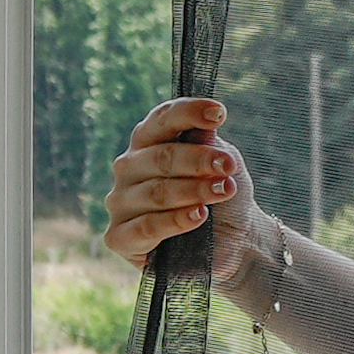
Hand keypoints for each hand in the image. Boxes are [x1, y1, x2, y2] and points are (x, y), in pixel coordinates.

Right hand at [104, 97, 262, 286]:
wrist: (234, 240)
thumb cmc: (222, 193)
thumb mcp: (223, 162)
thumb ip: (209, 145)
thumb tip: (202, 129)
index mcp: (148, 140)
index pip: (162, 120)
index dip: (188, 113)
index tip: (218, 113)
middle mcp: (129, 167)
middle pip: (161, 157)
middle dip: (199, 160)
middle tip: (229, 166)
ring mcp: (121, 202)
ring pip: (157, 192)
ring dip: (194, 190)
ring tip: (224, 191)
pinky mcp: (119, 237)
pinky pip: (146, 227)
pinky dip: (175, 221)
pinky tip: (199, 216)